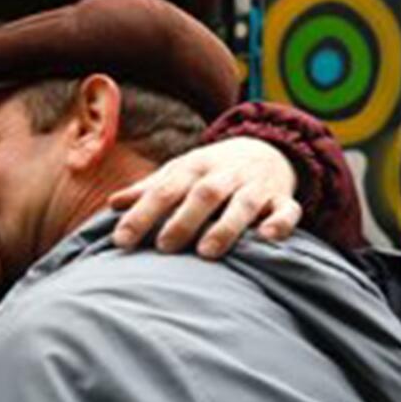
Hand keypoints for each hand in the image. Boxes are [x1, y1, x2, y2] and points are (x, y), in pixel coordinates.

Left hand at [107, 137, 302, 258]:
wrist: (268, 149)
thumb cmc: (213, 170)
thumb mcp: (181, 172)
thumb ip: (149, 189)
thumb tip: (113, 203)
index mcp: (194, 167)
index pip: (164, 190)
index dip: (142, 214)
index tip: (121, 240)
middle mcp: (225, 174)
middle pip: (204, 194)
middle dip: (183, 220)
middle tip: (164, 247)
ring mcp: (255, 186)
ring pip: (243, 203)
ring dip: (226, 226)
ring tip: (207, 253)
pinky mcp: (282, 199)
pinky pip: (287, 210)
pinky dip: (280, 223)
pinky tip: (267, 237)